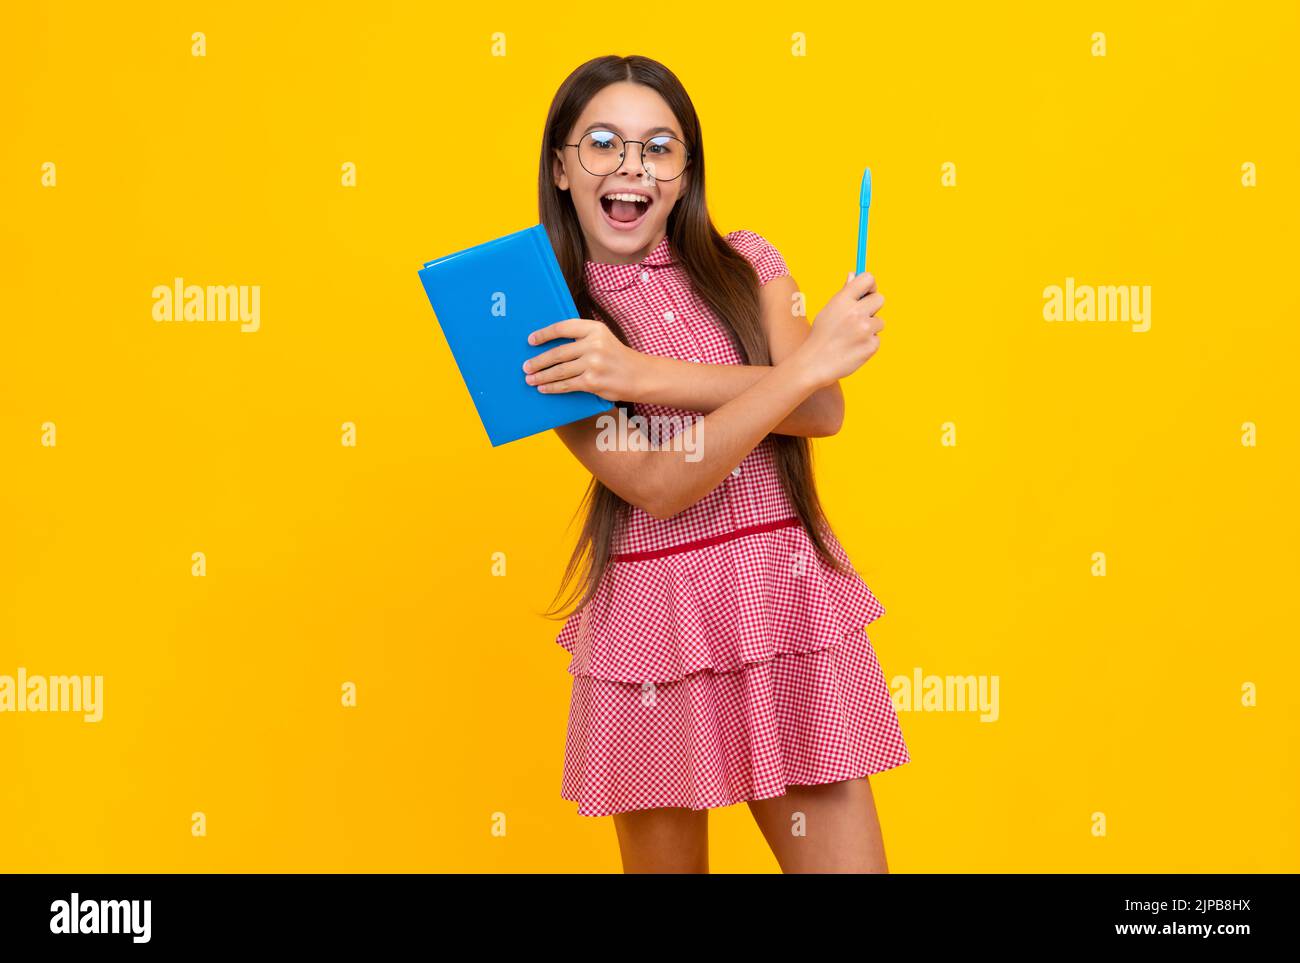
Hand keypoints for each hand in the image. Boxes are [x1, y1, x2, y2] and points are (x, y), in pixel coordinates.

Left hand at [523, 318, 644, 401]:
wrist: (640, 376)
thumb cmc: (617, 357)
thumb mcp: (603, 339)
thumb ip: (581, 339)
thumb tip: (550, 347)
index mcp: (595, 329)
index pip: (563, 328)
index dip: (544, 334)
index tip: (531, 340)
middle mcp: (594, 344)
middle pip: (557, 353)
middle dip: (538, 361)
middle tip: (526, 366)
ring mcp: (593, 363)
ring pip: (559, 370)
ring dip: (541, 376)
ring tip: (530, 379)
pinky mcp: (593, 382)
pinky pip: (567, 385)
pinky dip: (552, 387)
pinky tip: (543, 388)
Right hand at [797, 270, 885, 387]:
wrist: (814, 364)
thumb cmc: (820, 336)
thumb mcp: (828, 311)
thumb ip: (844, 293)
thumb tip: (854, 274)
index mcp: (843, 300)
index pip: (868, 279)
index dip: (870, 285)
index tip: (868, 292)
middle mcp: (855, 312)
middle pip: (880, 299)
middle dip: (873, 307)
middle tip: (860, 318)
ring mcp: (865, 330)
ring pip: (880, 322)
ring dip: (870, 328)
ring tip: (852, 337)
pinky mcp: (871, 346)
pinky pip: (876, 339)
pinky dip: (867, 344)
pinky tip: (853, 349)